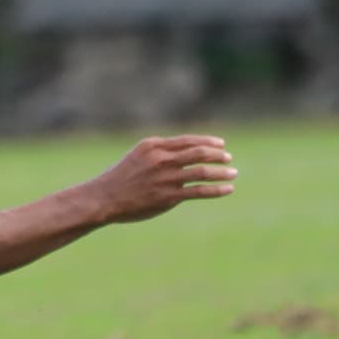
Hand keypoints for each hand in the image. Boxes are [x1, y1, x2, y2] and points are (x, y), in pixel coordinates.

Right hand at [88, 135, 239, 224]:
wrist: (104, 198)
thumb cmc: (122, 177)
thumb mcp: (139, 156)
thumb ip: (161, 153)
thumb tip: (188, 155)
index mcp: (153, 146)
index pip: (188, 140)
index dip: (208, 141)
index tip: (221, 145)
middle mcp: (161, 159)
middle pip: (199, 153)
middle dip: (218, 155)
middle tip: (228, 159)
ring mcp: (165, 178)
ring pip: (202, 171)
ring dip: (222, 172)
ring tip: (233, 174)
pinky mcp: (168, 196)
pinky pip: (199, 191)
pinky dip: (217, 190)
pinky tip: (228, 189)